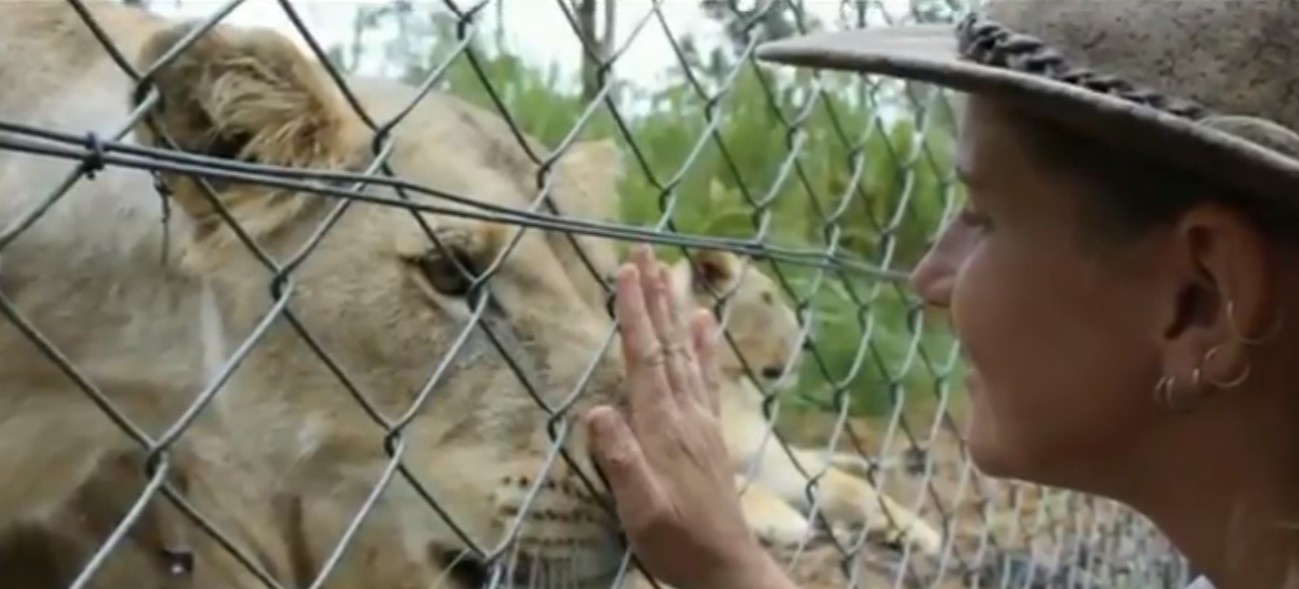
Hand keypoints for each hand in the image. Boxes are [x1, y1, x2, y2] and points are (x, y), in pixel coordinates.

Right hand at [584, 245, 792, 588]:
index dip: (635, 314)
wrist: (724, 566)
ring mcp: (701, 420)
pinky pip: (707, 376)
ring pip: (687, 352)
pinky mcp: (710, 432)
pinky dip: (706, 345)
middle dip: (655, 297)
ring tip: (673, 271)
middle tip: (646, 252)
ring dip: (677, 310)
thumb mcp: (638, 508)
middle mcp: (684, 413)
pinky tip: (707, 323)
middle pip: (668, 344)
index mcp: (662, 426)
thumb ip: (620, 460)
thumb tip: (597, 411)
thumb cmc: (675, 540)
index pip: (644, 358)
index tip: (626, 271)